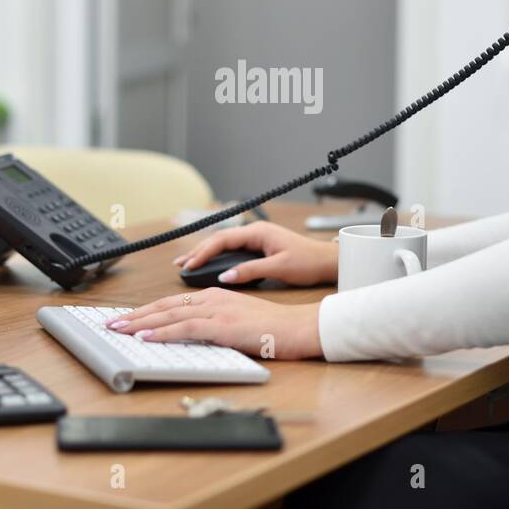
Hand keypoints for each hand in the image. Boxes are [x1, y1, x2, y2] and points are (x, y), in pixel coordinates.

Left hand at [107, 288, 322, 359]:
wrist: (300, 327)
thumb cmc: (275, 329)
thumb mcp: (239, 325)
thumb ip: (216, 327)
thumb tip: (193, 339)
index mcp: (216, 297)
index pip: (174, 302)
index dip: (148, 310)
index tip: (128, 318)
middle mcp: (213, 299)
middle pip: (166, 305)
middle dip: (136, 314)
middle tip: (111, 322)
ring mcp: (217, 310)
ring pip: (170, 314)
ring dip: (141, 321)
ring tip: (118, 328)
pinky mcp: (223, 325)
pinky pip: (185, 328)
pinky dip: (162, 331)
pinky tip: (146, 336)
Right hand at [172, 221, 338, 285]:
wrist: (328, 261)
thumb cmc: (309, 262)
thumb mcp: (279, 267)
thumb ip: (251, 271)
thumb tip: (225, 276)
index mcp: (258, 232)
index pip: (223, 240)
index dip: (204, 252)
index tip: (190, 265)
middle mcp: (255, 232)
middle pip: (219, 240)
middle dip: (198, 251)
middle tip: (180, 265)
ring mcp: (257, 239)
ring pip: (225, 245)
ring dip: (206, 254)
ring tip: (187, 265)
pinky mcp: (260, 248)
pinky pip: (233, 251)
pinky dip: (218, 258)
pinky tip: (209, 266)